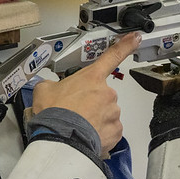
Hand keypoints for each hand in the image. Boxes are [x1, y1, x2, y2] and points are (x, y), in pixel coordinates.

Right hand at [32, 32, 140, 156]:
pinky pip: (110, 131)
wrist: (61, 140)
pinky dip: (100, 134)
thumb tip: (48, 88)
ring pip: (107, 114)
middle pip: (102, 95)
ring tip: (78, 126)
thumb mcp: (43, 91)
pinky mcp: (116, 131)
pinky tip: (86, 135)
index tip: (136, 38)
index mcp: (91, 77)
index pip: (112, 56)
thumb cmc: (54, 115)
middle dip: (91, 103)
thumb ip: (51, 85)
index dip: (125, 45)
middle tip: (75, 112)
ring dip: (95, 119)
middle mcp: (107, 93)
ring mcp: (113, 112)